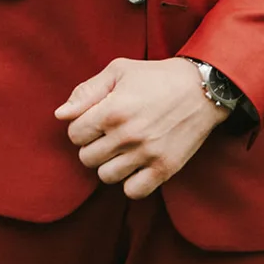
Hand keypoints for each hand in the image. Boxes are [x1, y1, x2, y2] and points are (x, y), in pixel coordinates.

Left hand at [55, 56, 226, 199]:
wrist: (202, 89)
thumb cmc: (156, 77)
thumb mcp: (119, 71)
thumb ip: (86, 92)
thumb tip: (61, 115)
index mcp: (113, 110)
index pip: (74, 134)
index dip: (82, 127)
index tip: (96, 120)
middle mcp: (127, 135)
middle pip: (86, 158)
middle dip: (93, 146)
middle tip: (109, 134)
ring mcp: (147, 154)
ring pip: (106, 176)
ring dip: (109, 164)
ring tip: (122, 149)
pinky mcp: (165, 168)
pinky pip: (132, 191)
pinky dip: (130, 182)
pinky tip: (135, 165)